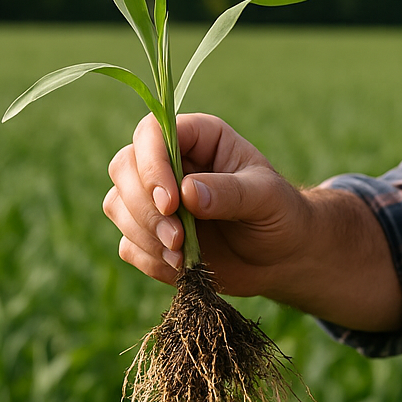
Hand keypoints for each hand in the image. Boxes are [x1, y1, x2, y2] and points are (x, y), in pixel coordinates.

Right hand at [104, 113, 310, 292]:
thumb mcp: (266, 198)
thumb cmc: (280, 215)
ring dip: (144, 234)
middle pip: (124, 168)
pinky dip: (149, 258)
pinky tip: (180, 267)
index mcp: (198, 139)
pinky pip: (128, 245)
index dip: (152, 165)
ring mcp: (155, 201)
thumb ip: (230, 192)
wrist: (283, 257)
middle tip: (178, 238)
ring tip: (182, 256)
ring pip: (118, 206)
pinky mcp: (151, 236)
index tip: (171, 203)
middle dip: (145, 207)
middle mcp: (168, 164)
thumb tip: (187, 193)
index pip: (152, 134)